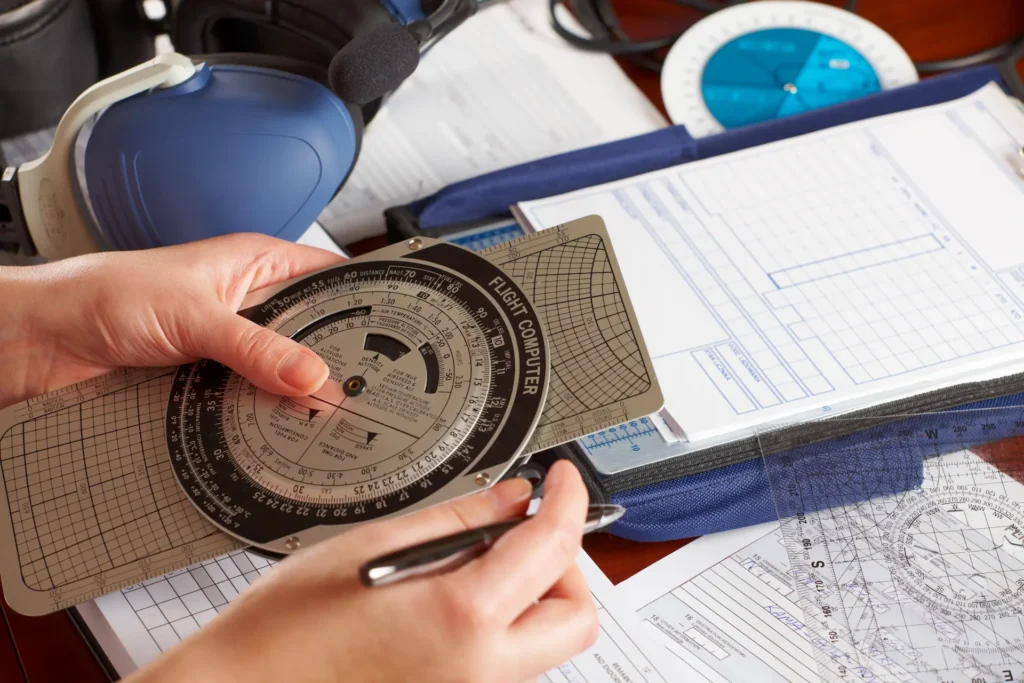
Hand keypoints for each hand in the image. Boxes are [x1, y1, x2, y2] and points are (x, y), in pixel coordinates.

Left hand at [0, 233, 343, 406]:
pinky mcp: (207, 384)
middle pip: (311, 334)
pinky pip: (250, 404)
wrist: (38, 342)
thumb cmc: (102, 294)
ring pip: (282, 374)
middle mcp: (247, 306)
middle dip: (334, 360)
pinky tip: (280, 432)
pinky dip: (263, 419)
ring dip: (295, 395)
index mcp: (254, 265)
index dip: (362, 302)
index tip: (394, 332)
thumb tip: (311, 375)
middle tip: (365, 389)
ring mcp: (229, 348)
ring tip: (328, 418)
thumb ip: (256, 347)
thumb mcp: (194, 315)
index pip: (328, 278)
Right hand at [127, 460, 598, 682]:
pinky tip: (456, 593)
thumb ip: (458, 521)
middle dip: (565, 563)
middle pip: (574, 617)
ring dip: (535, 593)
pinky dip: (505, 622)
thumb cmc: (287, 629)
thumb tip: (514, 500)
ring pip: (546, 643)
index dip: (568, 501)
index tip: (563, 480)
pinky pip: (509, 662)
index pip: (554, 548)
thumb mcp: (374, 548)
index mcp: (463, 621)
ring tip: (478, 557)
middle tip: (526, 527)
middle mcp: (481, 672)